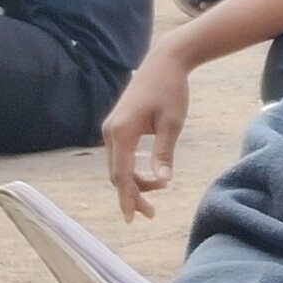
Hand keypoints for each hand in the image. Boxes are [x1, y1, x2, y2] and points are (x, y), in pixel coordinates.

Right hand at [102, 41, 194, 218]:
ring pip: (117, 166)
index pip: (122, 174)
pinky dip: (131, 170)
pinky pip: (119, 156)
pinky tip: (149, 178)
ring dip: (133, 183)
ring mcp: (111, 129)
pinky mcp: (117, 126)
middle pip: (116, 174)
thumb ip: (164, 153)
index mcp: (123, 132)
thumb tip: (163, 182)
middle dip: (132, 195)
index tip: (132, 218)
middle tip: (151, 214)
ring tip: (155, 197)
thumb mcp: (172, 124)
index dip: (127, 198)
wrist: (163, 63)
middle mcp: (111, 132)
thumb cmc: (171, 91)